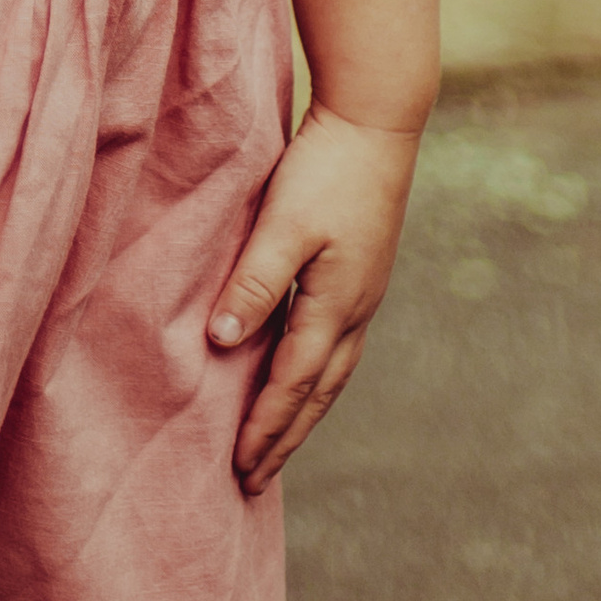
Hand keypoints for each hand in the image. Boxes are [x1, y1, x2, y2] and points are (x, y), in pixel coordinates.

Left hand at [209, 103, 420, 496]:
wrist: (377, 120)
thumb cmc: (326, 169)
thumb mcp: (283, 225)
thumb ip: (255, 283)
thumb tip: (222, 344)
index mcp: (335, 306)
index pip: (292, 385)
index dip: (264, 428)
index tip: (239, 469)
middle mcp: (355, 311)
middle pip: (317, 393)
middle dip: (285, 437)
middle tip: (254, 480)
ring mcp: (362, 293)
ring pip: (331, 373)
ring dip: (303, 412)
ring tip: (277, 443)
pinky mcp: (360, 273)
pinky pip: (335, 345)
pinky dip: (314, 375)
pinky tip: (301, 373)